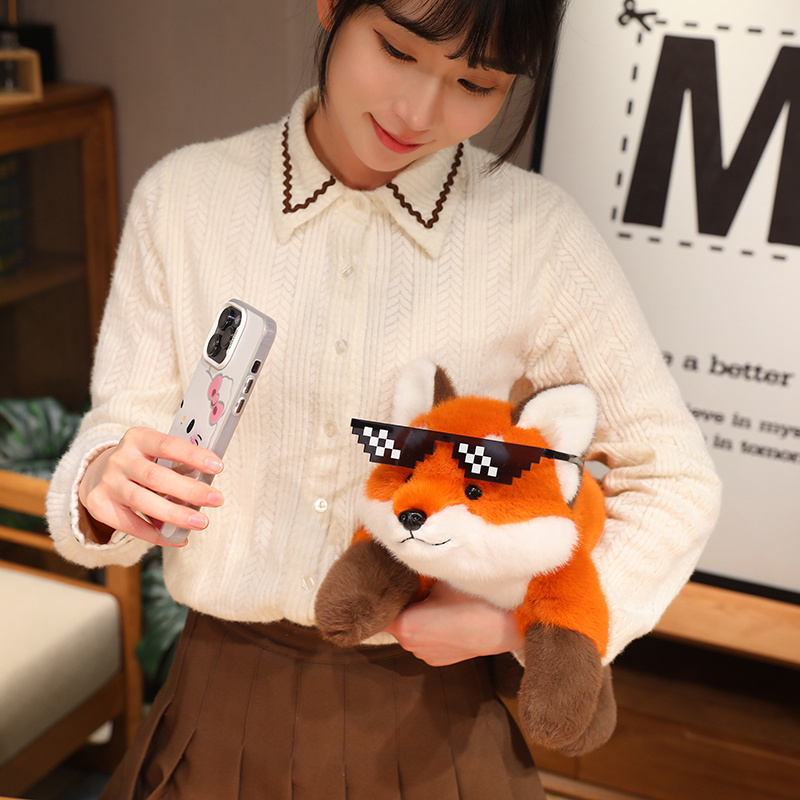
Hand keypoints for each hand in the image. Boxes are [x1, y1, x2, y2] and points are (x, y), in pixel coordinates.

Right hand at [78, 426, 223, 546]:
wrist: (98, 473)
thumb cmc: (141, 462)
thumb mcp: (154, 452)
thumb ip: (176, 463)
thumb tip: (208, 481)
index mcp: (137, 438)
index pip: (167, 445)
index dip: (193, 455)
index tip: (218, 466)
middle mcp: (120, 459)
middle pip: (155, 477)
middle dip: (189, 490)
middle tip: (216, 499)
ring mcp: (108, 483)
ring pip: (143, 501)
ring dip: (175, 515)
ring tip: (201, 522)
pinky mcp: (100, 506)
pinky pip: (131, 525)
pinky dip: (157, 534)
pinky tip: (178, 538)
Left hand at [383, 581, 523, 666]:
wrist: (509, 627)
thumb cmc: (475, 600)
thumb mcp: (441, 578)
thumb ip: (416, 576)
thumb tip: (403, 565)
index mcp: (405, 626)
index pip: (378, 612)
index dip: (381, 596)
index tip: (387, 582)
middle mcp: (410, 645)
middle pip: (395, 619)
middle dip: (402, 604)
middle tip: (415, 584)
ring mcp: (426, 656)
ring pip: (410, 630)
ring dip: (416, 617)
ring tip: (435, 600)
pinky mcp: (440, 660)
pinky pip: (426, 640)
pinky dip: (430, 628)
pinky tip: (447, 615)